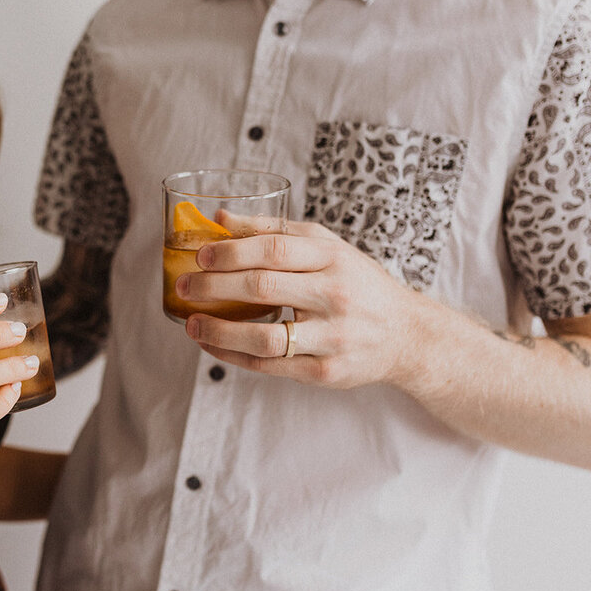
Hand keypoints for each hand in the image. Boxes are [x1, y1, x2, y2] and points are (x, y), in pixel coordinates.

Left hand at [179, 221, 425, 388]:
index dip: (232, 252)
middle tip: (185, 286)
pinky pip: (268, 365)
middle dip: (214, 287)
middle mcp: (335, 295)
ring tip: (191, 323)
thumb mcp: (326, 248)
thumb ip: (274, 231)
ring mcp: (332, 337)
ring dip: (218, 330)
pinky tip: (211, 343)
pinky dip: (232, 355)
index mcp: (334, 257)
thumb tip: (219, 219)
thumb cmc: (356, 283)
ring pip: (263, 336)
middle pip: (263, 288)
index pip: (275, 249)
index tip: (201, 255)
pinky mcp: (324, 372)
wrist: (406, 335)